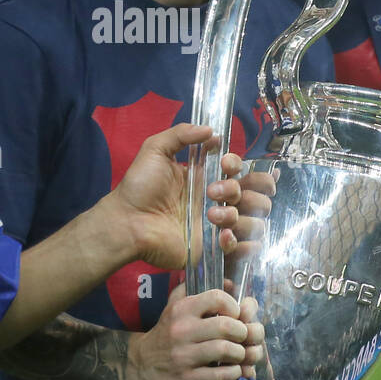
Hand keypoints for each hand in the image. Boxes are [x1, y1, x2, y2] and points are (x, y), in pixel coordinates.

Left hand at [107, 123, 249, 269]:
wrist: (128, 223)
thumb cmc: (139, 187)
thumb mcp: (155, 150)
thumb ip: (181, 134)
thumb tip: (211, 131)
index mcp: (206, 178)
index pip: (238, 169)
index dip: (237, 164)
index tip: (225, 163)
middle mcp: (216, 201)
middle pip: (253, 195)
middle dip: (241, 190)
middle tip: (215, 193)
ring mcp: (216, 226)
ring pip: (253, 221)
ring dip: (235, 215)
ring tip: (211, 216)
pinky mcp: (213, 248)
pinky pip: (243, 248)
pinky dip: (237, 241)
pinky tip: (220, 236)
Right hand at [126, 285, 262, 379]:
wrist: (142, 366)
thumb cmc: (167, 334)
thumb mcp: (175, 307)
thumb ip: (199, 292)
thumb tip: (230, 283)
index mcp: (181, 310)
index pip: (217, 298)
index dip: (233, 305)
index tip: (235, 315)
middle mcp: (181, 330)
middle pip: (226, 326)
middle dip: (242, 332)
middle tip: (242, 337)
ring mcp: (183, 356)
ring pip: (226, 350)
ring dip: (240, 353)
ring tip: (238, 354)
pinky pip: (221, 374)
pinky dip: (233, 372)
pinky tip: (231, 369)